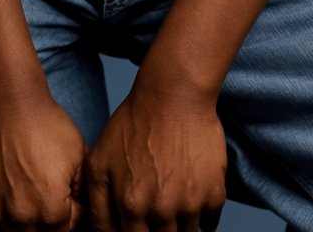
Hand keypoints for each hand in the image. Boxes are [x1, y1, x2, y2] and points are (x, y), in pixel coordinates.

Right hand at [0, 87, 86, 231]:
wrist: (6, 100)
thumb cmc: (43, 123)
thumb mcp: (79, 156)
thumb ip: (82, 193)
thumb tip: (81, 211)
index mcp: (52, 212)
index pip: (68, 228)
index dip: (72, 209)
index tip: (68, 193)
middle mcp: (21, 219)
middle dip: (49, 218)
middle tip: (45, 191)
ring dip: (22, 221)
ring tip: (25, 193)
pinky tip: (4, 202)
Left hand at [84, 81, 225, 231]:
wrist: (174, 94)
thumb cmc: (134, 123)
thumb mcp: (99, 161)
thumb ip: (97, 207)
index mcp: (131, 206)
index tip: (136, 223)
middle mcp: (161, 211)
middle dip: (154, 231)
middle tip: (154, 208)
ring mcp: (191, 204)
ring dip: (177, 227)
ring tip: (171, 203)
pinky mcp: (214, 193)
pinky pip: (210, 224)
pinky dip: (202, 218)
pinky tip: (191, 199)